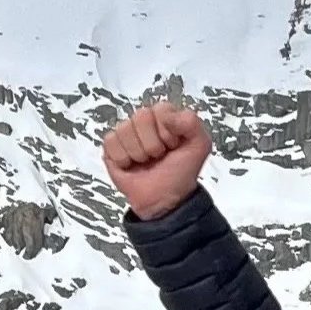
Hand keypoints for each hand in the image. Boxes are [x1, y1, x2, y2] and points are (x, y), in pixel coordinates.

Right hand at [101, 99, 211, 220]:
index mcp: (166, 117)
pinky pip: (111, 141)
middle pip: (141, 116)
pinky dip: (122, 158)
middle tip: (158, 155)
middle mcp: (145, 122)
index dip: (167, 131)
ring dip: (138, 152)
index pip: (161, 109)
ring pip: (124, 128)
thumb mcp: (200, 146)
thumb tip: (168, 115)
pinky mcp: (111, 146)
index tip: (173, 145)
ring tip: (145, 161)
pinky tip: (130, 164)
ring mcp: (127, 133)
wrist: (163, 200)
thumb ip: (192, 122)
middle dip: (152, 143)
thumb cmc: (179, 174)